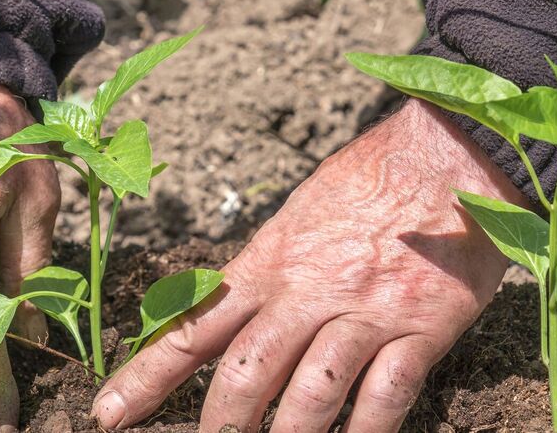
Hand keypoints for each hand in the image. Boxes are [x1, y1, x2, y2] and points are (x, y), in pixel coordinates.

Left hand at [94, 99, 525, 431]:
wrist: (447, 151)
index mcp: (270, 262)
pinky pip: (385, 397)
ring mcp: (363, 313)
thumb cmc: (370, 175)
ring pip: (309, 395)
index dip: (147, 377)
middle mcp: (307, 293)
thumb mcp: (299, 213)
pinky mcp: (420, 329)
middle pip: (244, 373)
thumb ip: (268, 266)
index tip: (109, 414)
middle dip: (218, 426)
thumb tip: (234, 308)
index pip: (194, 327)